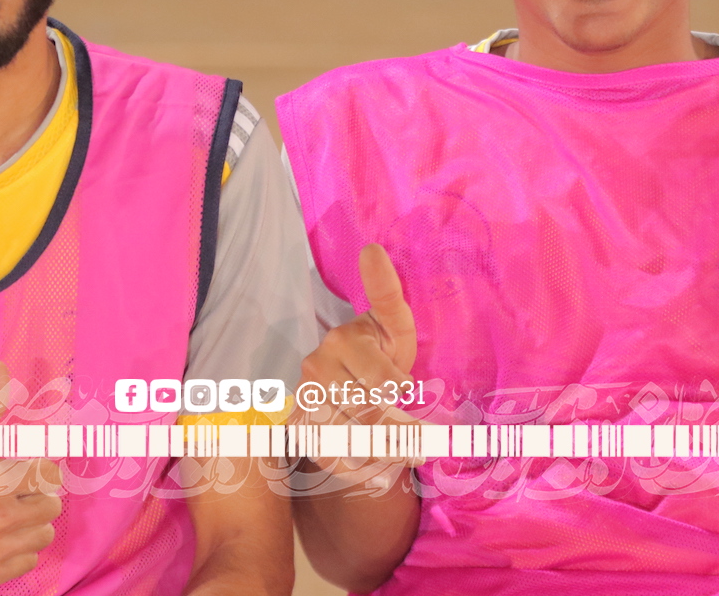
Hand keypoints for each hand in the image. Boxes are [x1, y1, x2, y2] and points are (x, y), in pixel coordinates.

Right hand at [0, 360, 62, 586]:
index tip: (18, 470)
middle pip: (51, 506)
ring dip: (29, 524)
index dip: (36, 469)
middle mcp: (2, 518)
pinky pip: (27, 563)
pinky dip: (17, 552)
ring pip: (42, 535)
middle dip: (35, 496)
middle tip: (9, 493)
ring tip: (3, 514)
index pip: (51, 475)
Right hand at [296, 246, 421, 478]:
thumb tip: (371, 248)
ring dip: (384, 453)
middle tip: (418, 436)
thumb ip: (387, 292)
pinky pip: (334, 458)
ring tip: (401, 451)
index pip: (385, 381)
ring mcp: (305, 400)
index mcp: (342, 340)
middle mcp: (316, 369)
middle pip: (373, 414)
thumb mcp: (394, 324)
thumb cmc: (381, 350)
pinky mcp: (301, 430)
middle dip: (402, 430)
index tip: (405, 386)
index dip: (401, 389)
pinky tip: (376, 469)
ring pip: (354, 440)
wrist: (349, 384)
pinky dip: (360, 469)